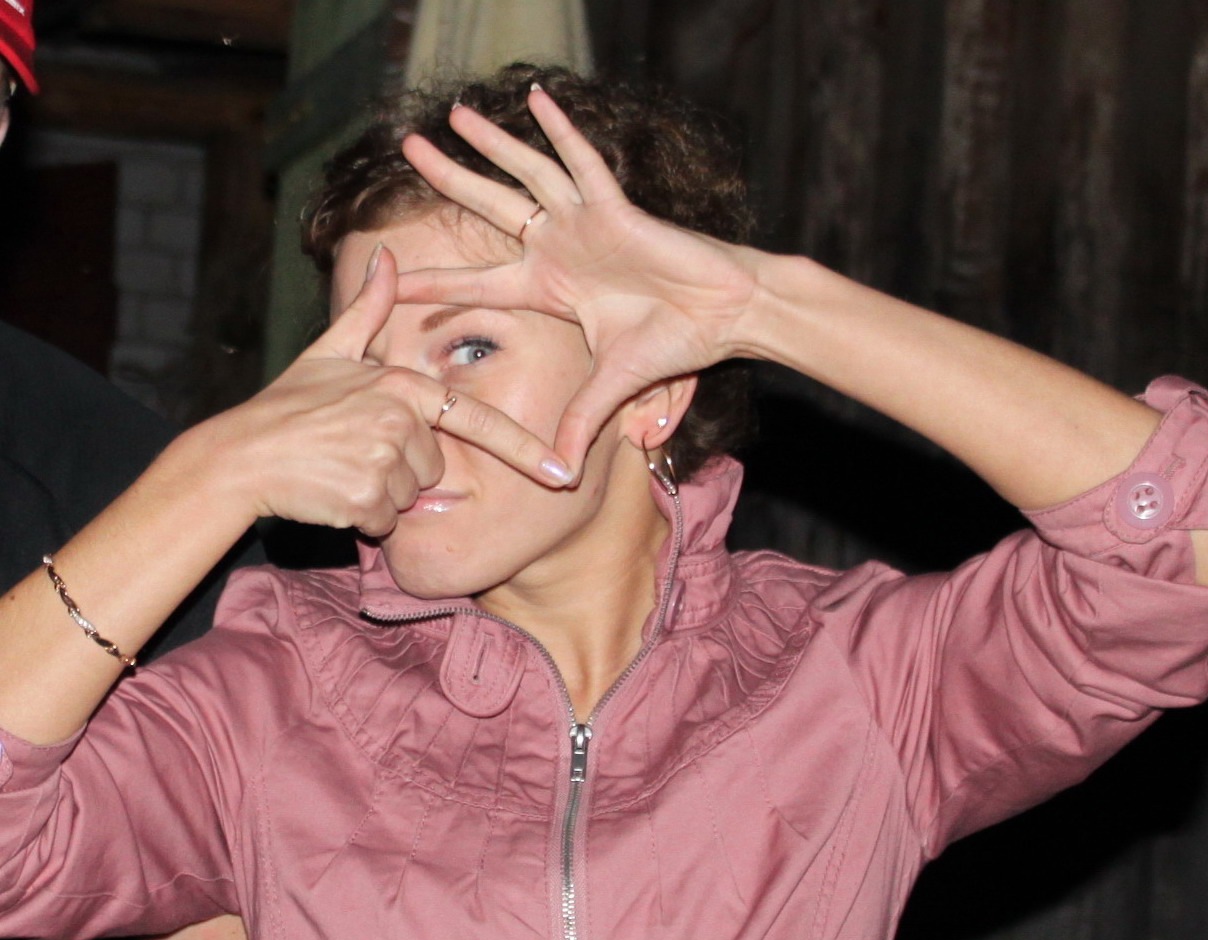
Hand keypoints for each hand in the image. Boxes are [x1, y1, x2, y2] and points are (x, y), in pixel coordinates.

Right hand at [202, 246, 570, 536]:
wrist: (238, 457)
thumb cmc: (287, 406)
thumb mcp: (328, 351)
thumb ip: (370, 308)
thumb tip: (389, 256)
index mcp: (403, 384)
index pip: (478, 420)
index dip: (527, 451)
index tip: (564, 473)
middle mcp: (401, 420)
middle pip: (436, 465)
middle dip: (402, 468)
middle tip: (353, 450)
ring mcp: (384, 460)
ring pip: (412, 496)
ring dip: (381, 493)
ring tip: (339, 468)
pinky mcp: (366, 498)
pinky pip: (387, 520)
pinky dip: (363, 516)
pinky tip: (332, 492)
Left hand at [397, 86, 761, 476]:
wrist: (726, 315)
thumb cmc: (675, 342)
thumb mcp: (613, 386)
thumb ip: (582, 421)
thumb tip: (564, 475)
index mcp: (548, 288)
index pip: (475, 281)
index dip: (431, 280)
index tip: (383, 273)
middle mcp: (558, 248)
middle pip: (488, 206)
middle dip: (448, 178)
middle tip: (407, 148)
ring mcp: (585, 223)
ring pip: (527, 172)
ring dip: (492, 143)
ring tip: (454, 112)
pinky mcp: (616, 208)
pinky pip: (582, 163)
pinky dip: (561, 130)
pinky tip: (537, 99)